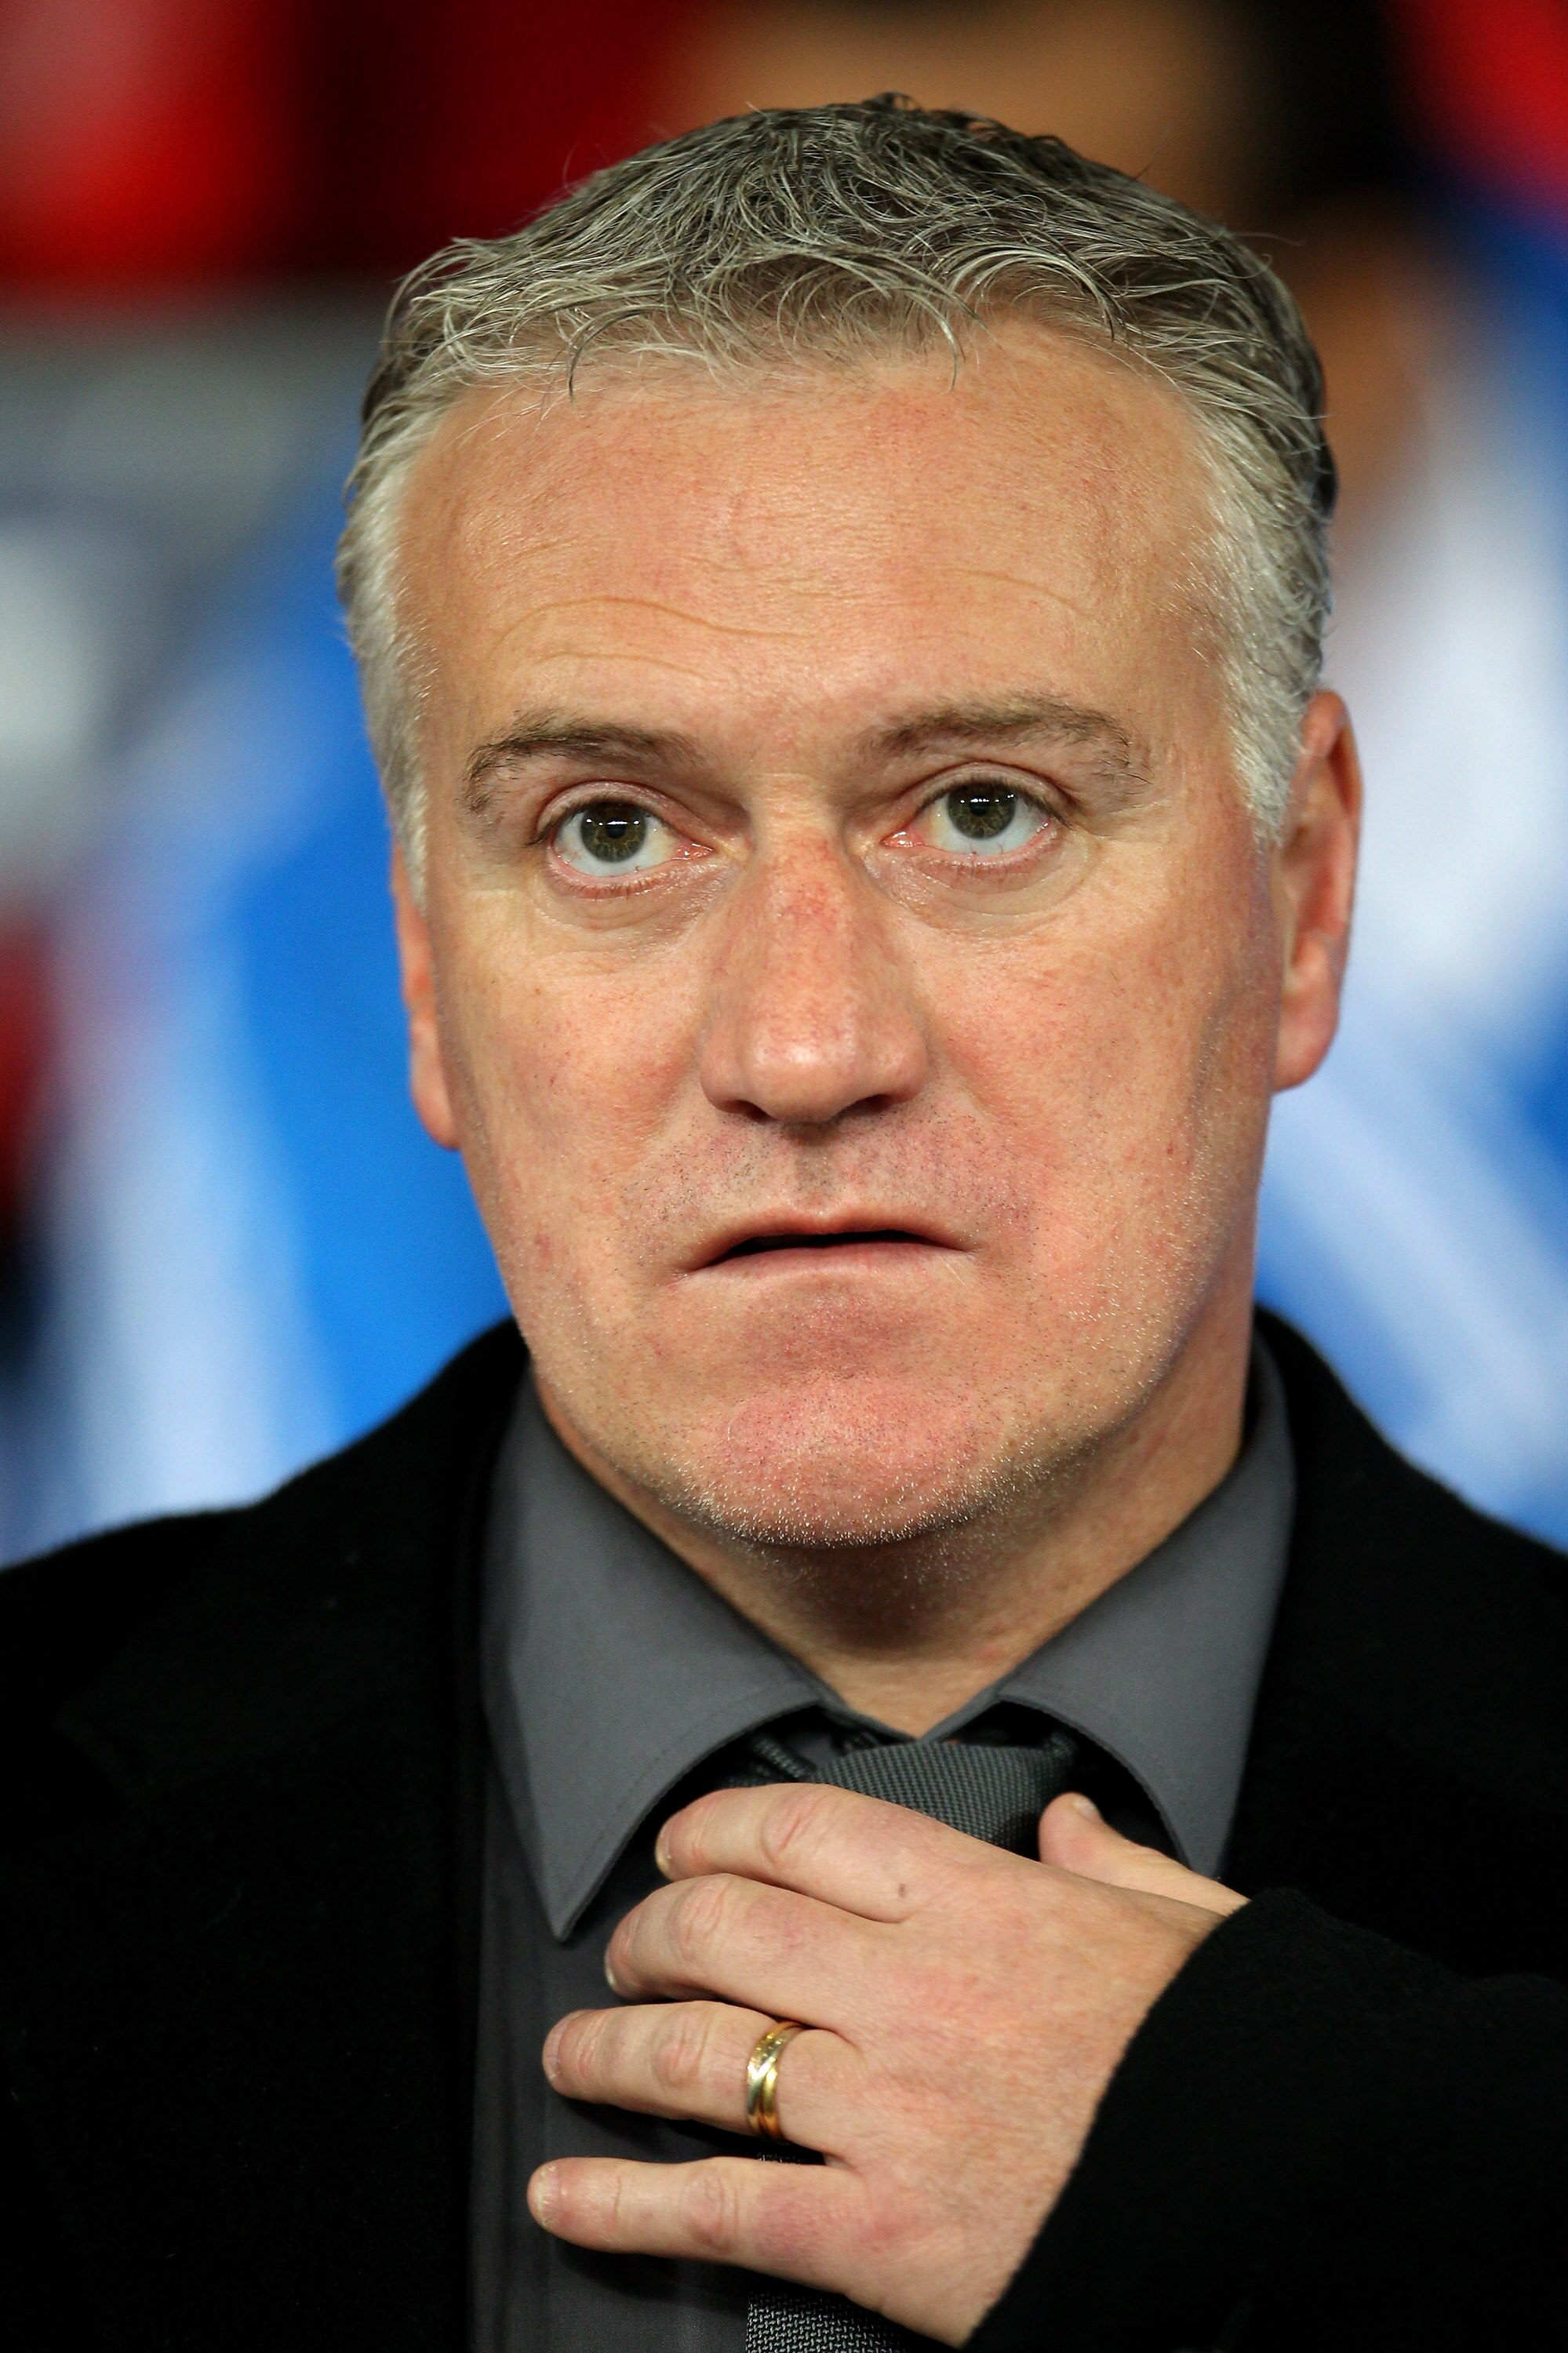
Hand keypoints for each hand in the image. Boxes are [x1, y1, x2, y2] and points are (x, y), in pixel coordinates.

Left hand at [530, 1783, 1245, 2342]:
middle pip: (722, 1930)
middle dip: (650, 1935)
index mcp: (982, 1903)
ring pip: (700, 2058)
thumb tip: (1068, 1822)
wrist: (1295, 2201)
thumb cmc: (1240, 2062)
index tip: (679, 1849)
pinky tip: (567, 2195)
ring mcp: (890, 2112)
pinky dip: (624, 2203)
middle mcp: (915, 1992)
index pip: (798, 1829)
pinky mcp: (884, 2236)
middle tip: (629, 1954)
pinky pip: (721, 2209)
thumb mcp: (1190, 1927)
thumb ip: (1114, 1862)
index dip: (709, 1831)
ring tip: (574, 2055)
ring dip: (610, 2052)